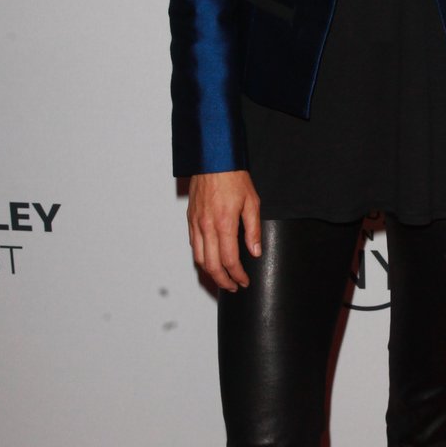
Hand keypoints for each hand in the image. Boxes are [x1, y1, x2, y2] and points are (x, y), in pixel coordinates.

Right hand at [187, 170, 260, 291]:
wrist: (213, 159)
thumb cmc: (233, 177)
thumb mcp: (252, 202)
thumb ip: (253, 229)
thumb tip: (254, 251)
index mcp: (224, 224)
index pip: (230, 260)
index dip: (237, 275)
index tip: (244, 281)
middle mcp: (207, 226)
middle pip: (212, 265)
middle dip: (223, 281)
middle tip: (233, 286)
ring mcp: (196, 223)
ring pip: (199, 258)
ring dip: (210, 272)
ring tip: (222, 278)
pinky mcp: (191, 218)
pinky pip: (193, 244)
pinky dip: (201, 257)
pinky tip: (210, 259)